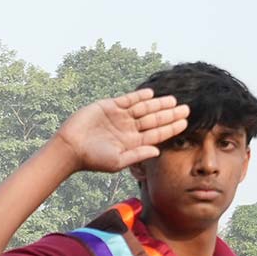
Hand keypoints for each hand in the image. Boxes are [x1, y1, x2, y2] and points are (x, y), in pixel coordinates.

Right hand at [52, 89, 190, 173]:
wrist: (69, 147)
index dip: (171, 128)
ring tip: (173, 100)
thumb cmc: (91, 159)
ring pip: (144, 108)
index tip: (185, 122)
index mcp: (131, 142)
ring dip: (158, 104)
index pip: (156, 134)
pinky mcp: (108, 106)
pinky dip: (139, 96)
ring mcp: (119, 116)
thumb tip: (157, 152)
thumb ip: (137, 156)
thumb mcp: (117, 162)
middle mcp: (128, 128)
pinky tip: (151, 94)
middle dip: (170, 114)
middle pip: (153, 119)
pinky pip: (127, 99)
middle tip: (186, 108)